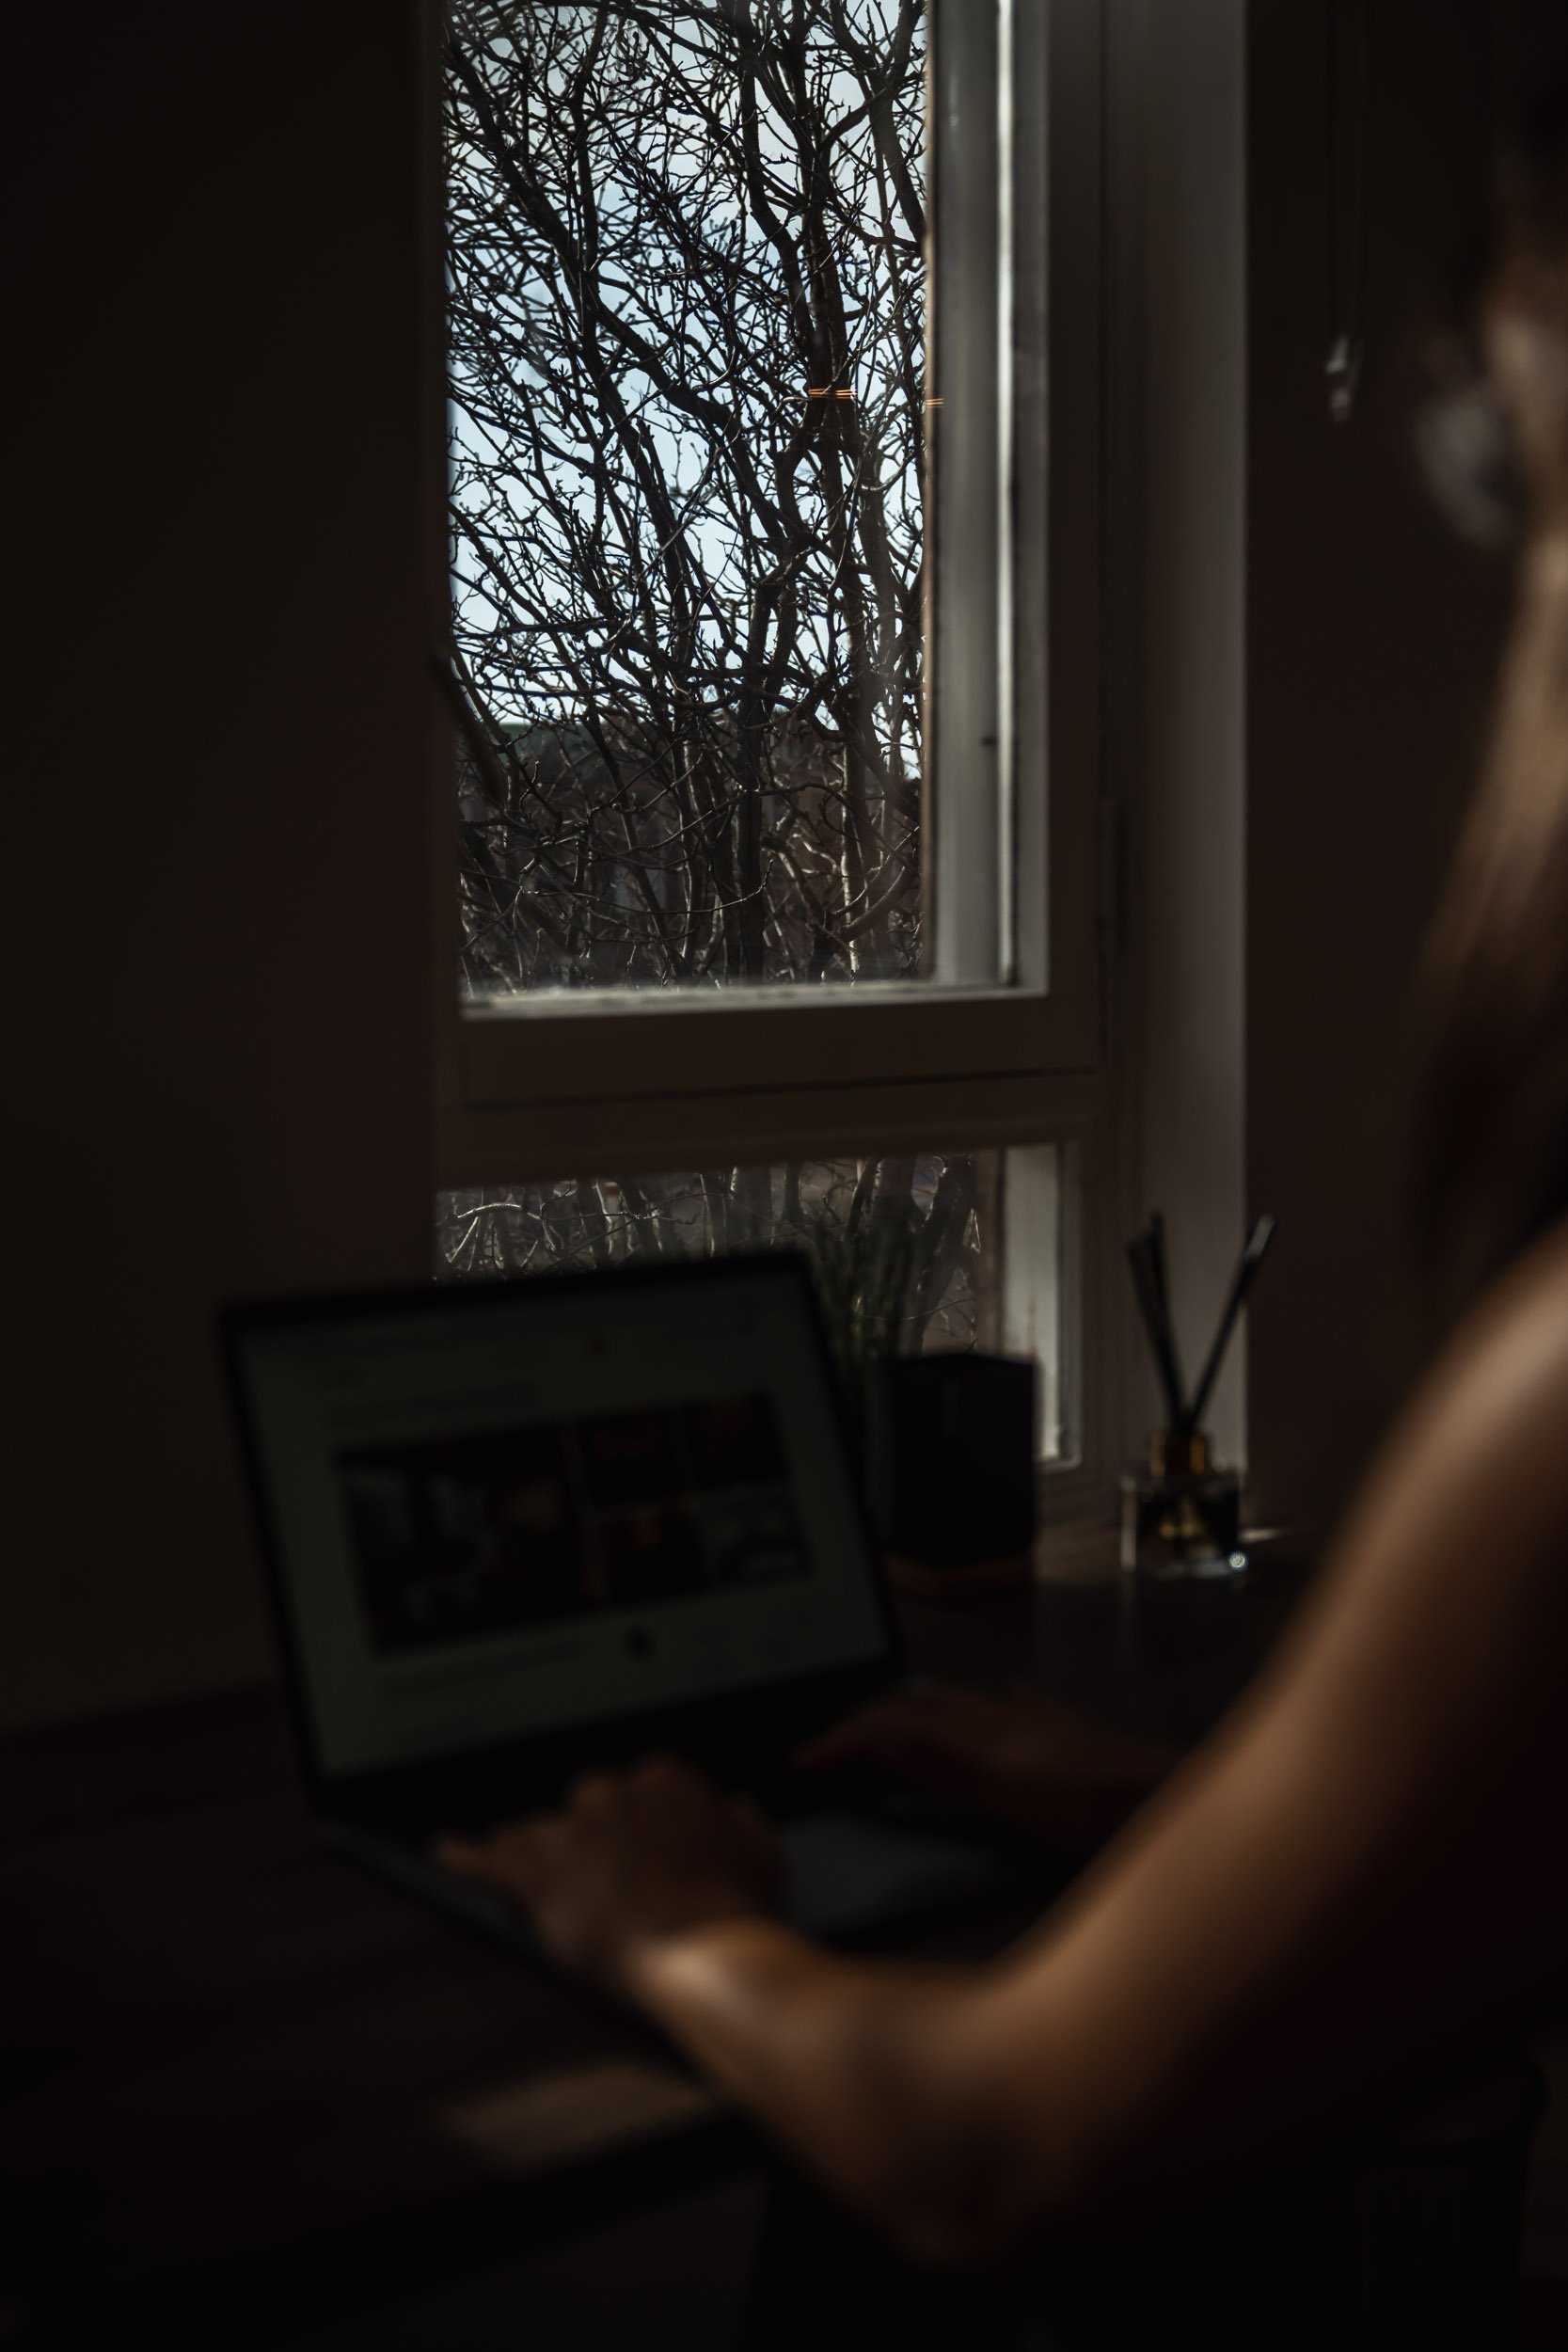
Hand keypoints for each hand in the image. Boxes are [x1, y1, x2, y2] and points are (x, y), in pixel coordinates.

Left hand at [435, 1754, 783, 1999]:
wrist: (703, 1952)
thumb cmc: (735, 1908)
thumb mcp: (762, 1852)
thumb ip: (743, 1821)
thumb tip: (736, 1807)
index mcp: (663, 1781)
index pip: (638, 1789)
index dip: (636, 1824)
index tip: (641, 1844)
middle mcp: (612, 1796)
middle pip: (585, 1806)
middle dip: (586, 1835)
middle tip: (596, 1870)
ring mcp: (573, 1835)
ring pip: (539, 1831)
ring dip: (531, 1844)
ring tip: (517, 1851)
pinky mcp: (542, 1880)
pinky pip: (493, 1864)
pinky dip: (467, 1857)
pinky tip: (447, 1850)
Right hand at [796, 1683, 1176, 1854]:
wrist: (1169, 1796)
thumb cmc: (1095, 1805)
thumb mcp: (1008, 1792)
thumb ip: (942, 1764)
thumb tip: (878, 1734)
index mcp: (980, 1732)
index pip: (893, 1724)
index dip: (844, 1740)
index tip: (805, 1760)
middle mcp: (1002, 1719)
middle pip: (920, 1707)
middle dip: (872, 1720)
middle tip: (836, 1744)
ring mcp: (1037, 1727)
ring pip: (962, 1707)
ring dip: (919, 1712)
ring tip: (892, 1723)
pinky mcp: (1068, 1740)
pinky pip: (1020, 1710)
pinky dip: (993, 1707)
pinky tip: (1003, 1700)